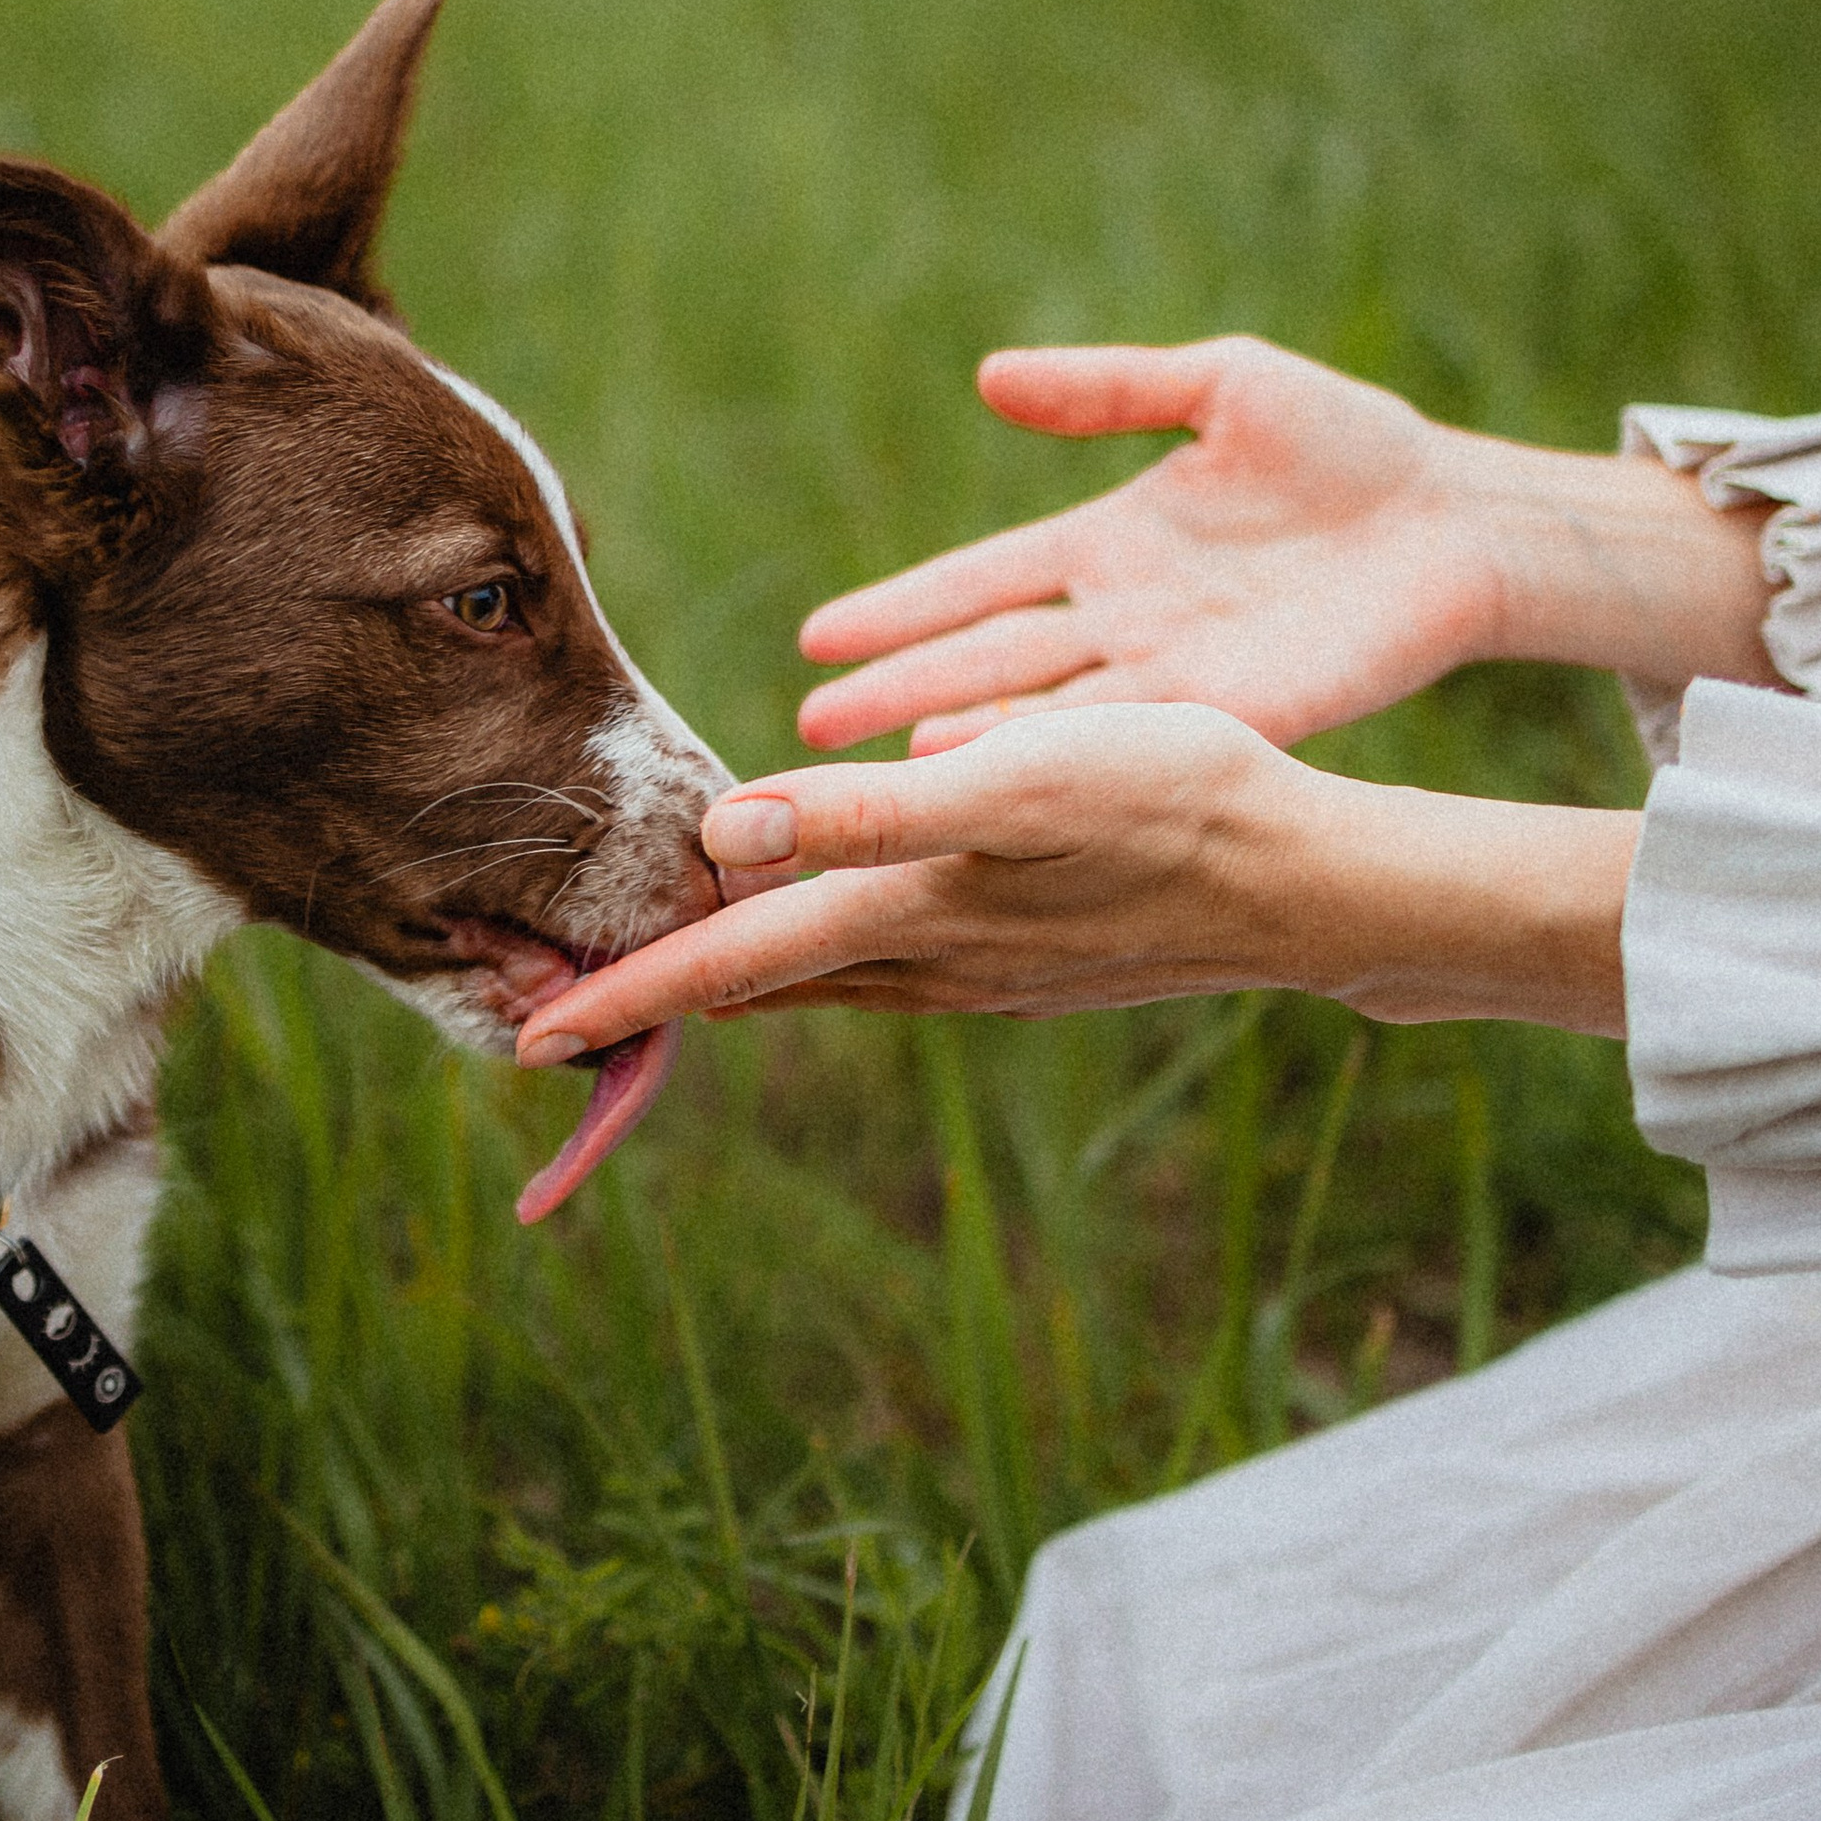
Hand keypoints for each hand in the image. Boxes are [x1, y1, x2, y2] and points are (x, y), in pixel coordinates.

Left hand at [512, 706, 1637, 1053]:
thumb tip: (725, 836)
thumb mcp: (1014, 785)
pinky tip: (797, 929)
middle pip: (749, 991)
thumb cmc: (1168, 804)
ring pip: (808, 984)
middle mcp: (920, 963)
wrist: (1303, 881)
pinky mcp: (1012, 959)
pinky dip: (801, 960)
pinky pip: (870, 969)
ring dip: (718, 983)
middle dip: (646, 998)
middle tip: (537, 997)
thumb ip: (868, 814)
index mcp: (901, 917)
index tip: (518, 1036)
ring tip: (635, 969)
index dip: (618, 999)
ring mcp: (969, 972)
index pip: (725, 970)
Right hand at [793, 336, 1772, 755]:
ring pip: (1042, 714)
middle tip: (806, 730)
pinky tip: (995, 779)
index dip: (901, 608)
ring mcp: (1172, 675)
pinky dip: (1058, 762)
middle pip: (988, 660)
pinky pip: (1128, 742)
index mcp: (1109, 542)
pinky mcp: (1232, 715)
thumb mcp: (1222, 387)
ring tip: (878, 766)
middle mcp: (1123, 619)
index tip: (817, 637)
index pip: (979, 582)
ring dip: (960, 740)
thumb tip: (988, 378)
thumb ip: (1108, 391)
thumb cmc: (1350, 445)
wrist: (1460, 517)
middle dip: (899, 692)